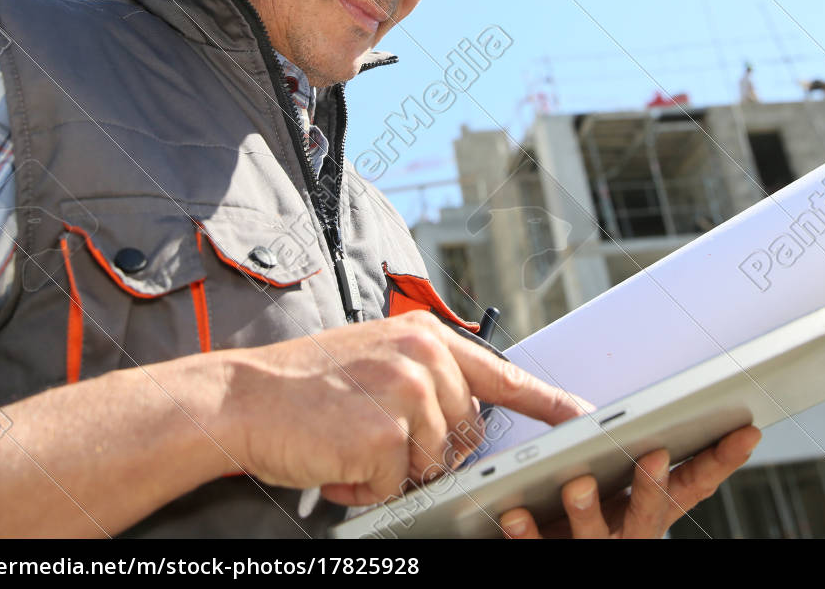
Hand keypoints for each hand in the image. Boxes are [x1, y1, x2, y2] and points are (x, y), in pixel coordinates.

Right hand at [218, 310, 589, 505]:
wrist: (240, 398)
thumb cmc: (301, 384)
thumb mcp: (371, 357)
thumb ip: (423, 375)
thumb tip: (464, 418)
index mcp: (423, 336)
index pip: (502, 375)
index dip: (547, 402)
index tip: (585, 416)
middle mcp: (423, 359)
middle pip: (464, 435)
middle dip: (422, 451)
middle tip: (367, 436)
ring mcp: (407, 395)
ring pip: (431, 465)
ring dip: (390, 471)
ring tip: (344, 443)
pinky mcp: (387, 435)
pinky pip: (397, 487)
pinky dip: (365, 488)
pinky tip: (335, 461)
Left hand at [498, 425, 761, 538]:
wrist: (560, 555)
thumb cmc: (591, 513)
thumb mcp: (626, 487)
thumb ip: (642, 457)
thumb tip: (659, 406)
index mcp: (652, 511)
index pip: (695, 485)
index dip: (722, 460)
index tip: (746, 430)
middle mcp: (629, 535)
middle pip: (649, 516)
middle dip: (652, 487)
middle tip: (654, 455)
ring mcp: (593, 551)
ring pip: (594, 538)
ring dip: (587, 511)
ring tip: (576, 484)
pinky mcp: (551, 558)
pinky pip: (538, 548)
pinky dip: (527, 532)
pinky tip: (515, 512)